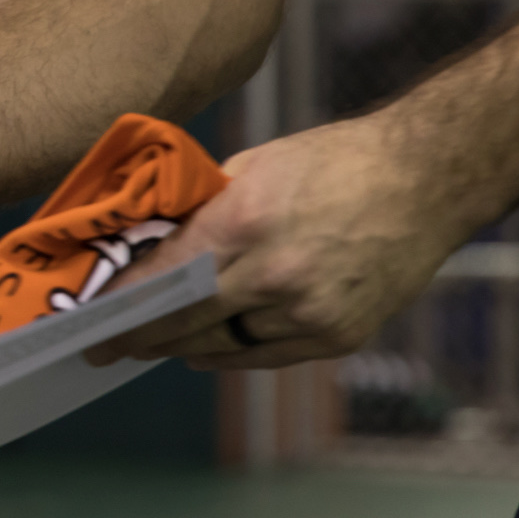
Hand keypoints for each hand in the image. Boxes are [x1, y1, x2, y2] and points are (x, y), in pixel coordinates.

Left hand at [81, 116, 477, 369]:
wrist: (426, 180)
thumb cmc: (336, 162)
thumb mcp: (256, 167)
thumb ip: (206, 211)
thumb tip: (156, 244)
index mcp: (247, 222)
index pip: (166, 276)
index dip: (124, 303)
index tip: (92, 320)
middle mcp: (275, 275)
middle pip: (187, 321)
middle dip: (141, 337)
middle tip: (107, 347)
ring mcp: (310, 312)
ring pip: (225, 345)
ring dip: (185, 344)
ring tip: (153, 342)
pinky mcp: (338, 336)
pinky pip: (267, 355)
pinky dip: (231, 351)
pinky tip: (206, 345)